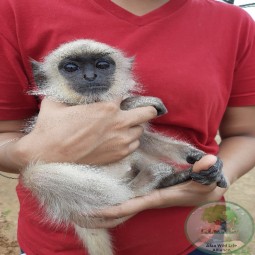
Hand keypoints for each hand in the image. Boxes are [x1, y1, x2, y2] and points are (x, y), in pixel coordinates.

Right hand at [14, 98, 156, 167]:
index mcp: (107, 107)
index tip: (121, 94)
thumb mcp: (57, 103)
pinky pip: (134, 146)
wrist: (47, 156)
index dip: (122, 92)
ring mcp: (121, 141)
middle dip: (148, 109)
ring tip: (127, 125)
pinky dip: (131, 141)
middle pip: (147, 113)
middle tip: (145, 108)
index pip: (125, 93)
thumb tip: (69, 87)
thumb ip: (69, 94)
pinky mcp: (118, 155)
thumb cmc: (51, 128)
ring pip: (140, 131)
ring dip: (135, 126)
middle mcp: (119, 123)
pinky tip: (122, 139)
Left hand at [87, 155, 227, 227]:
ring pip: (121, 206)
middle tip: (77, 213)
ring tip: (80, 209)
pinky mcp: (146, 192)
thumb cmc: (204, 185)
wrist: (205, 191)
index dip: (114, 208)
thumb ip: (205, 170)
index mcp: (157, 197)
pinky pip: (125, 199)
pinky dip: (112, 202)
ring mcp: (146, 196)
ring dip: (103, 209)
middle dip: (101, 214)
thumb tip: (208, 161)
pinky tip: (99, 198)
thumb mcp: (206, 177)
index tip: (95, 211)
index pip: (132, 204)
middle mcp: (148, 199)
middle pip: (121, 210)